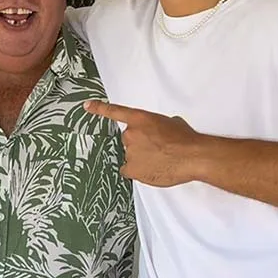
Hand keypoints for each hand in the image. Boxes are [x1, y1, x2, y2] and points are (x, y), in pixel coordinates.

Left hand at [84, 100, 202, 186]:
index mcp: (139, 118)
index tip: (87, 106)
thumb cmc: (185, 138)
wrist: (191, 156)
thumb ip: (155, 125)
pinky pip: (129, 171)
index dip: (99, 109)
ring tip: (160, 160)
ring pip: (131, 156)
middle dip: (140, 144)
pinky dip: (138, 171)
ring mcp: (129, 152)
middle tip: (157, 148)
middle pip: (129, 139)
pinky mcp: (132, 169)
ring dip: (142, 158)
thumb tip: (157, 132)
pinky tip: (152, 170)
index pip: (114, 112)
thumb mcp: (170, 122)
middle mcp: (130, 134)